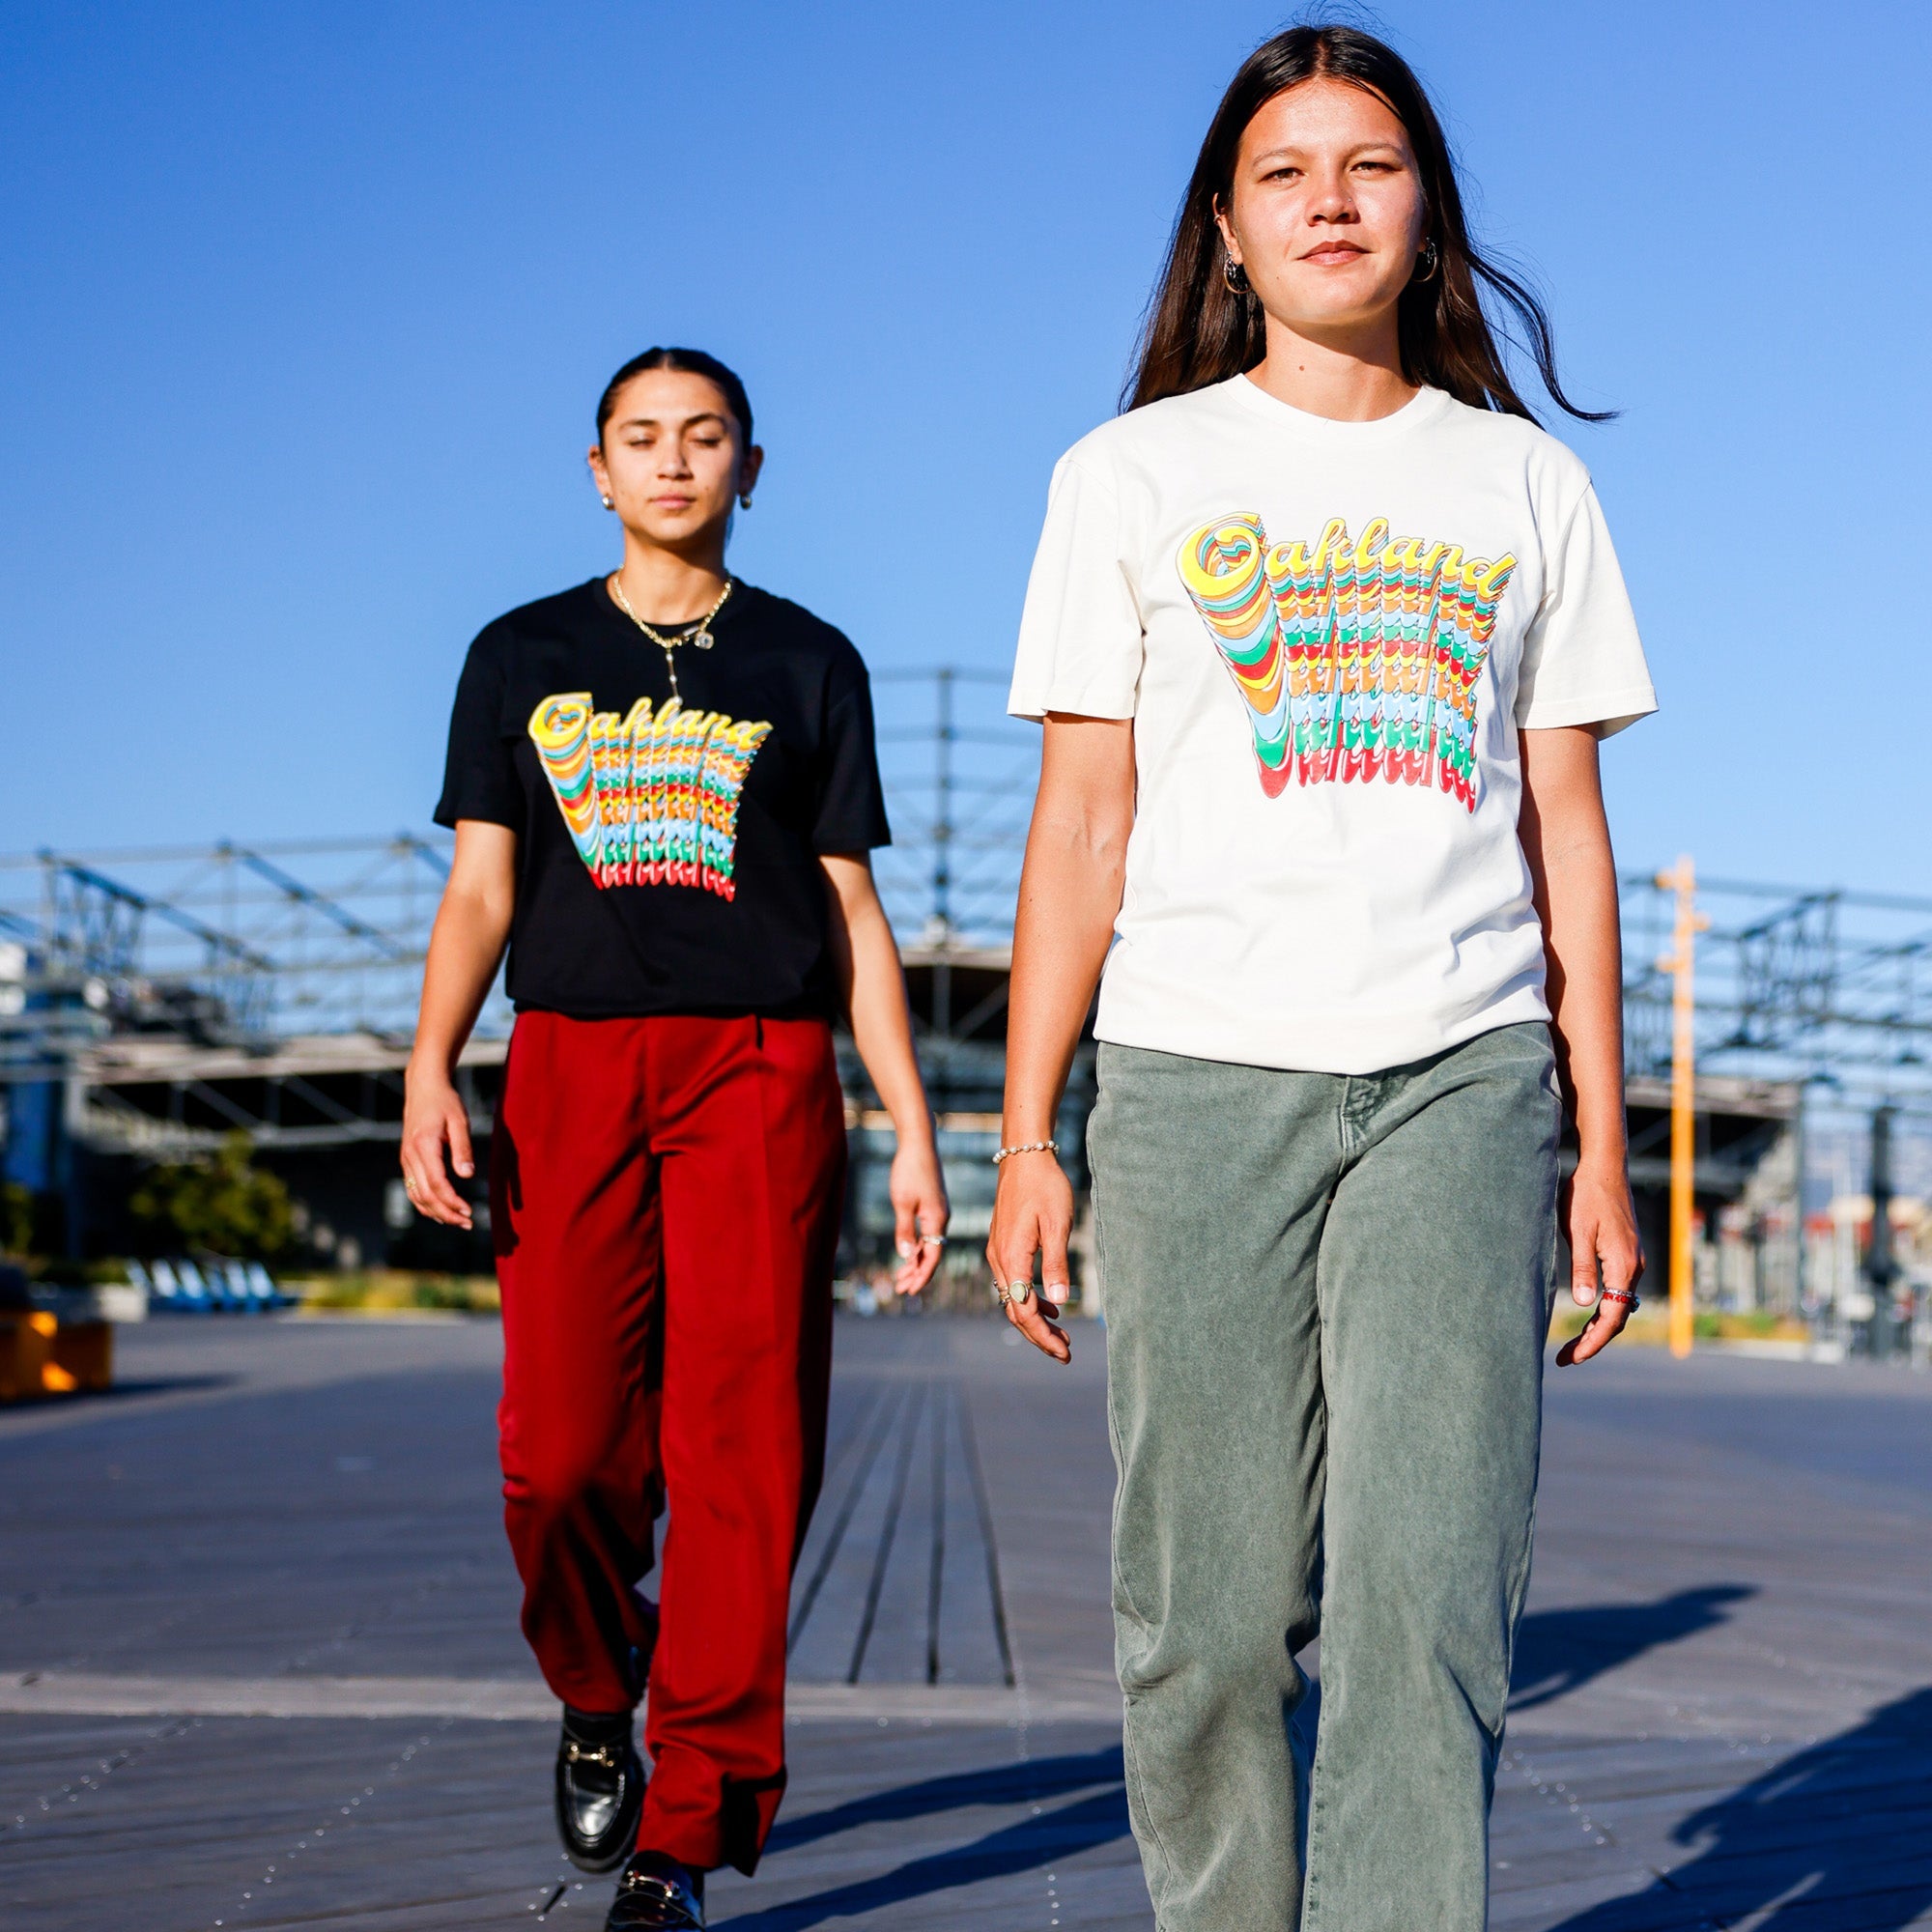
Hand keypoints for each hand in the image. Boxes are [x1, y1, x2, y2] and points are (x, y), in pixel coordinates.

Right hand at [400, 1061, 474, 1229]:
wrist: (423, 1088)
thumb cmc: (445, 1102)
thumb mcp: (459, 1121)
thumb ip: (463, 1148)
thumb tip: (467, 1175)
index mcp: (423, 1145)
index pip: (436, 1183)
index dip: (452, 1201)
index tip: (469, 1211)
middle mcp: (410, 1155)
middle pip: (425, 1194)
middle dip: (446, 1212)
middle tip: (468, 1223)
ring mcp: (405, 1159)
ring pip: (416, 1195)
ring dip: (436, 1212)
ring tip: (458, 1221)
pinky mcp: (407, 1160)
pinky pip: (412, 1189)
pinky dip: (425, 1204)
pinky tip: (441, 1212)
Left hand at [889, 1136, 948, 1296]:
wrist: (919, 1144)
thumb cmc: (909, 1171)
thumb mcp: (902, 1202)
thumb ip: (904, 1230)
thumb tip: (905, 1256)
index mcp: (937, 1220)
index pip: (932, 1256)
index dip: (921, 1275)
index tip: (909, 1291)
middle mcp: (941, 1219)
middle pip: (932, 1253)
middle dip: (916, 1273)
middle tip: (899, 1289)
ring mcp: (938, 1212)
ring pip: (929, 1244)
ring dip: (915, 1261)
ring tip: (899, 1277)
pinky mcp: (932, 1206)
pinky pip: (927, 1233)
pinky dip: (917, 1246)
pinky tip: (906, 1253)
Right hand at [985, 1148, 1073, 1363]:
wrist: (1024, 1157)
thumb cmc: (1045, 1187)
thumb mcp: (1057, 1225)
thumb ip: (1056, 1263)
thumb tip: (1059, 1301)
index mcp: (1011, 1258)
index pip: (1023, 1310)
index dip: (1043, 1336)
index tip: (1064, 1352)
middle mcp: (999, 1260)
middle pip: (1015, 1311)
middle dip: (1039, 1335)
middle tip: (1064, 1353)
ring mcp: (998, 1253)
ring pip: (1013, 1299)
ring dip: (1035, 1319)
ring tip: (1061, 1335)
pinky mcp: (1003, 1245)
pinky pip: (1013, 1282)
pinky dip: (1030, 1299)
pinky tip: (1050, 1304)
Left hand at [1555, 1157, 1644, 1365]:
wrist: (1605, 1166)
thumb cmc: (1587, 1195)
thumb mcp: (1579, 1230)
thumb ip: (1583, 1267)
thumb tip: (1583, 1303)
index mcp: (1624, 1265)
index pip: (1611, 1317)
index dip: (1592, 1342)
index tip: (1572, 1359)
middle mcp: (1635, 1267)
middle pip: (1618, 1317)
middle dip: (1593, 1341)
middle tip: (1565, 1359)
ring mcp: (1634, 1261)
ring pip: (1620, 1306)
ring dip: (1598, 1327)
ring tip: (1572, 1345)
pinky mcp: (1627, 1254)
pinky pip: (1619, 1291)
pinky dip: (1604, 1309)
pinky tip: (1586, 1313)